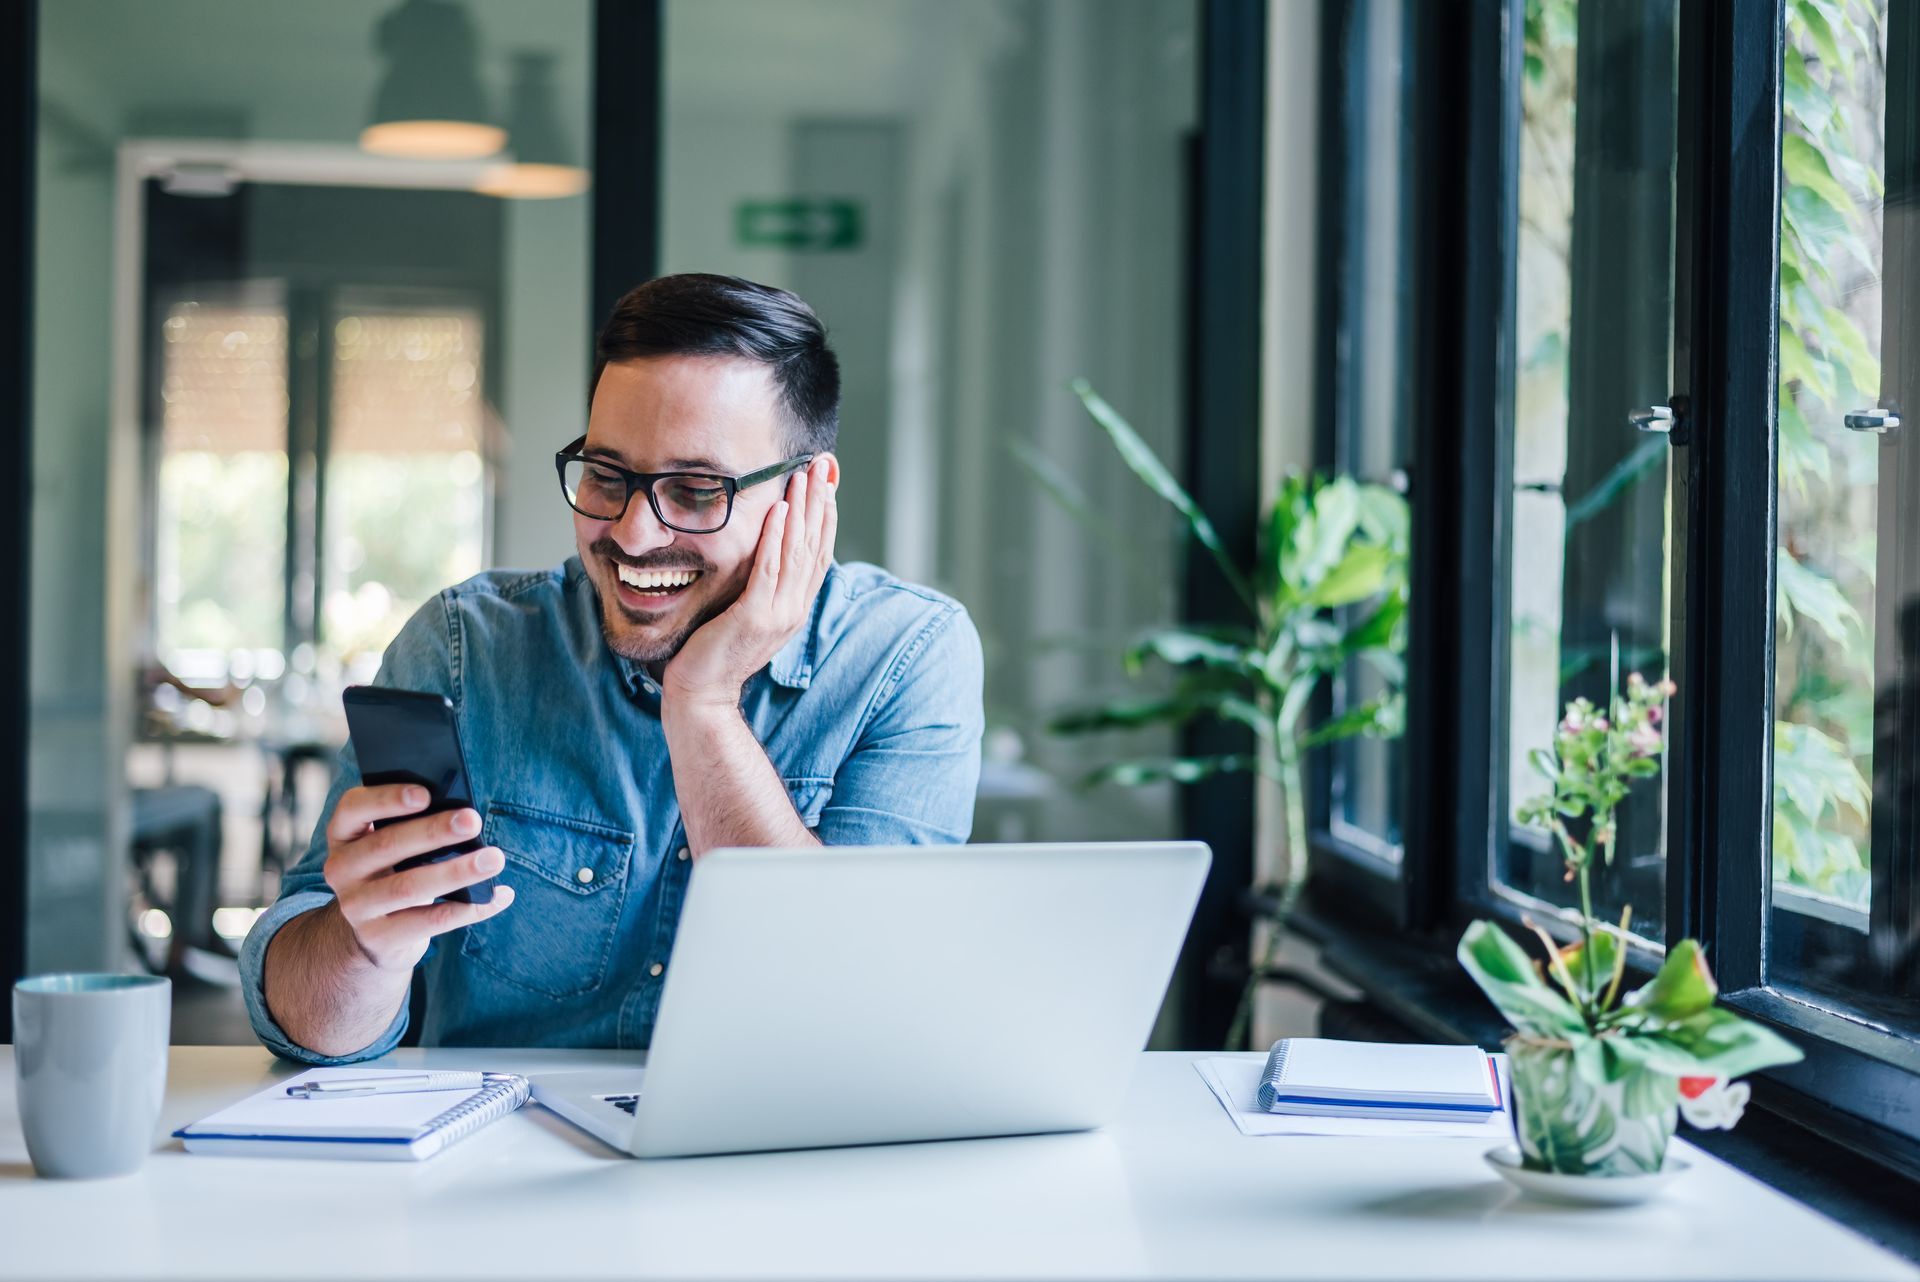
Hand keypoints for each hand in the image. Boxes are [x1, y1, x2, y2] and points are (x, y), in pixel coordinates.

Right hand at [320, 784, 513, 972]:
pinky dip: (471, 908)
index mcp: (345, 835)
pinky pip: (430, 922)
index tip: (425, 794)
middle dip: (433, 831)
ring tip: (494, 858)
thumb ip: (414, 827)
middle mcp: (341, 869)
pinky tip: (499, 896)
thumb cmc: (395, 871)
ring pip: (409, 887)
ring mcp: (356, 907)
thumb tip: (463, 818)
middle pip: (386, 845)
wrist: (374, 934)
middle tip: (473, 821)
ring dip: (457, 871)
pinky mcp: (379, 938)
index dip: (387, 799)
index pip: (353, 808)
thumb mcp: (393, 847)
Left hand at [663, 456, 837, 706]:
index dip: (825, 515)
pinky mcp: (754, 617)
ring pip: (797, 552)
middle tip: (824, 465)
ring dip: (802, 510)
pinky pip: (769, 570)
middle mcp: (794, 608)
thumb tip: (763, 552)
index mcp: (795, 606)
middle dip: (820, 502)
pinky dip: (776, 538)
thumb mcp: (747, 613)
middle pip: (815, 545)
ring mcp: (778, 614)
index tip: (827, 482)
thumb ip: (760, 586)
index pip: (819, 553)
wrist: (702, 694)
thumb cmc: (715, 652)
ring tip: (804, 477)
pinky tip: (778, 510)